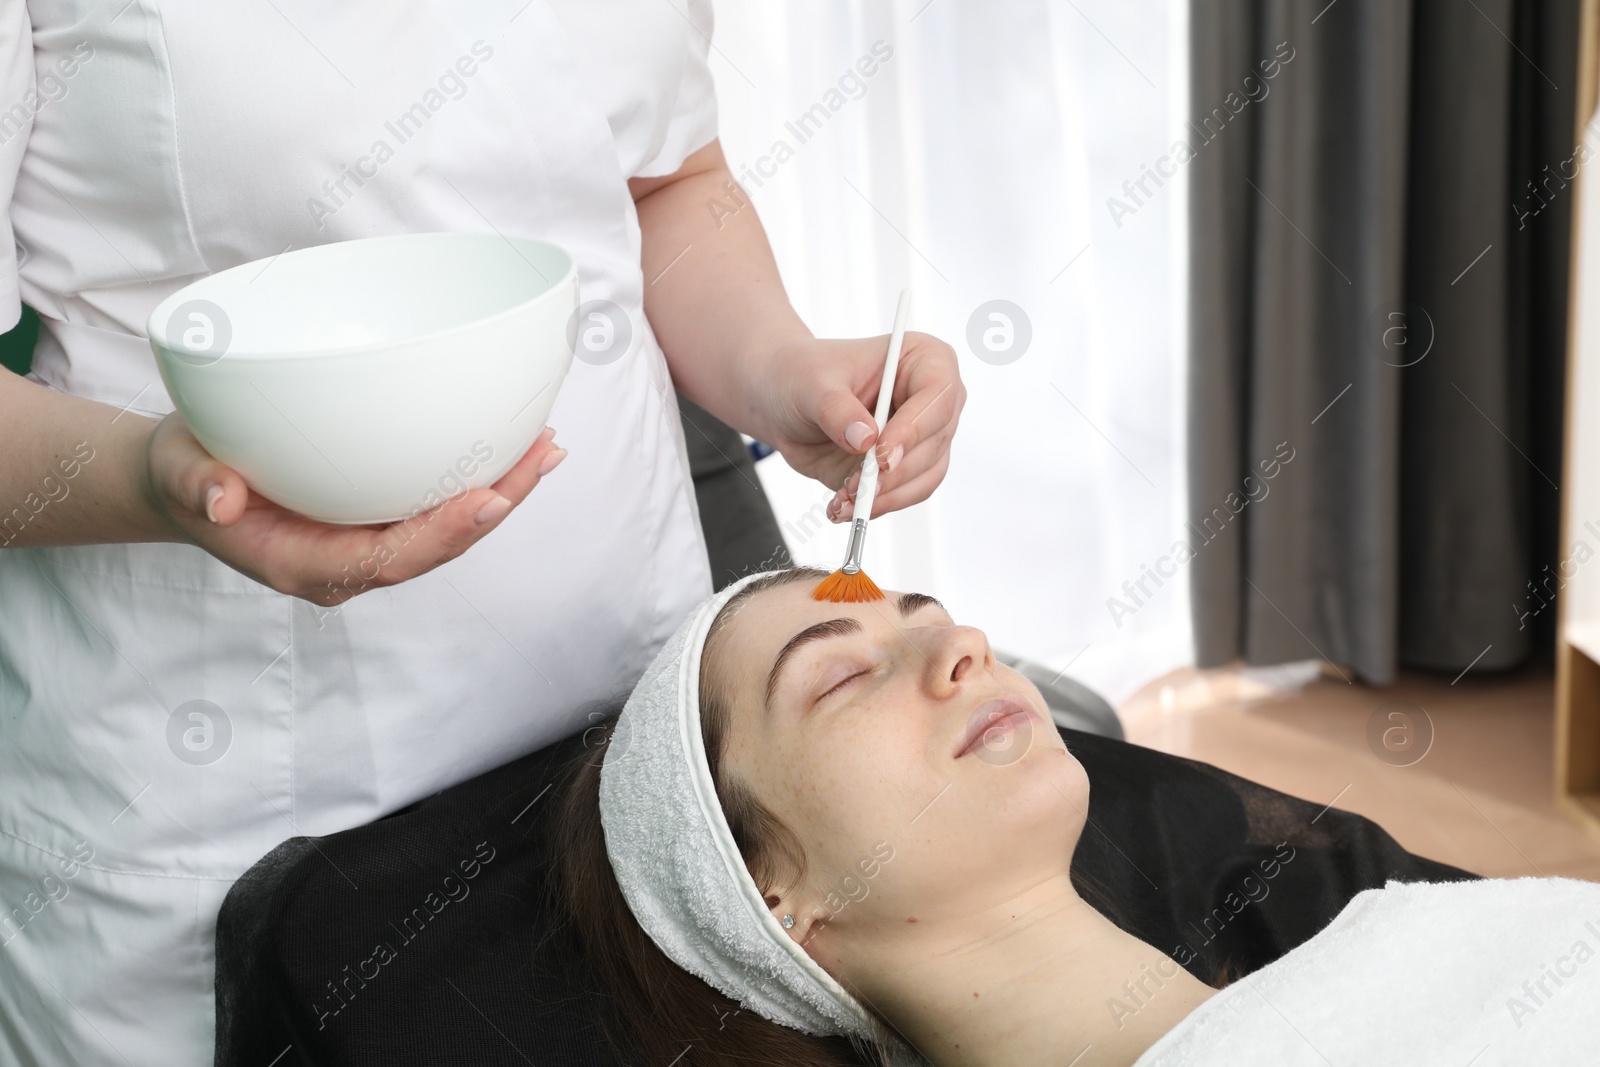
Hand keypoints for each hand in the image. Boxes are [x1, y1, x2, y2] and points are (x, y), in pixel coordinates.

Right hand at [141, 414, 567, 604]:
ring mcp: (366, 543)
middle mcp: (348, 563)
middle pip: (437, 546)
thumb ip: (195, 483)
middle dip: (494, 507)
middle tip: (542, 457)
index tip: (489, 500)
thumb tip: (219, 498)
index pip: (388, 559)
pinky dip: (478, 478)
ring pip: (446, 529)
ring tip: (546, 446)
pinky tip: (514, 445)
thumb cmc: (184, 476)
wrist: (185, 480)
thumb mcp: (178, 473)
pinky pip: (436, 506)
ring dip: (501, 491)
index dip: (443, 534)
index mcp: (304, 565)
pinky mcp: (376, 517)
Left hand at [756, 331, 964, 521]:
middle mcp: (932, 399)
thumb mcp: (812, 384)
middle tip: (857, 490)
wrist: (785, 398)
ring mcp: (923, 436)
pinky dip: (876, 506)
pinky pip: (904, 494)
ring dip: (886, 496)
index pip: (937, 396)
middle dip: (895, 473)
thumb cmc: (803, 375)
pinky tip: (844, 507)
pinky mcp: (905, 467)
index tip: (882, 456)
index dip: (914, 429)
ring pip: (924, 476)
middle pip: (934, 443)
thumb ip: (837, 410)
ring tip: (844, 502)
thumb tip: (865, 440)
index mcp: (923, 359)